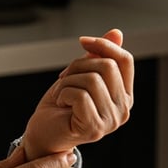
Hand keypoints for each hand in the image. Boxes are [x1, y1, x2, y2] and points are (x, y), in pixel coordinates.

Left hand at [22, 29, 133, 159]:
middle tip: (64, 79)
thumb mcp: (80, 74)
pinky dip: (63, 94)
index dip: (103, 45)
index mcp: (124, 95)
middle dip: (78, 65)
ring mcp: (111, 121)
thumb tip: (116, 32)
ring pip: (92, 79)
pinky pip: (80, 95)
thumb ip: (99, 56)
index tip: (82, 40)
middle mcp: (123, 109)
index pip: (125, 60)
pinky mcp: (95, 128)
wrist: (42, 134)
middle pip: (107, 66)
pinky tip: (60, 104)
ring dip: (67, 82)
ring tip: (62, 94)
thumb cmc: (60, 106)